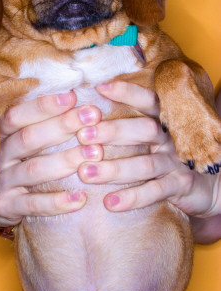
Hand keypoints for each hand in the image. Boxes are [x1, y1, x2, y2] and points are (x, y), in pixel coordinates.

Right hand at [0, 92, 102, 226]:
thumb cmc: (18, 161)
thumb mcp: (19, 138)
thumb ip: (39, 121)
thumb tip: (75, 96)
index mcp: (0, 134)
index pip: (17, 115)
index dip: (44, 105)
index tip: (73, 96)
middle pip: (28, 138)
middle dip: (63, 125)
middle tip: (93, 116)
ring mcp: (1, 182)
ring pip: (34, 169)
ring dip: (66, 160)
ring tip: (95, 152)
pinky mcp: (7, 206)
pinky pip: (34, 204)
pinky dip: (58, 202)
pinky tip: (82, 198)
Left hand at [76, 81, 219, 221]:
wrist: (207, 184)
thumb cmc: (166, 156)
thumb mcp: (152, 138)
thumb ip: (129, 126)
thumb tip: (87, 117)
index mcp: (162, 121)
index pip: (147, 101)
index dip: (127, 92)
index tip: (100, 87)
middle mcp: (170, 138)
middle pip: (144, 129)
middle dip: (113, 131)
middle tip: (83, 136)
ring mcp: (177, 162)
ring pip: (146, 164)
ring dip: (114, 169)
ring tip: (86, 173)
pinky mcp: (181, 185)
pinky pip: (156, 191)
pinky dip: (133, 197)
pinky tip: (110, 203)